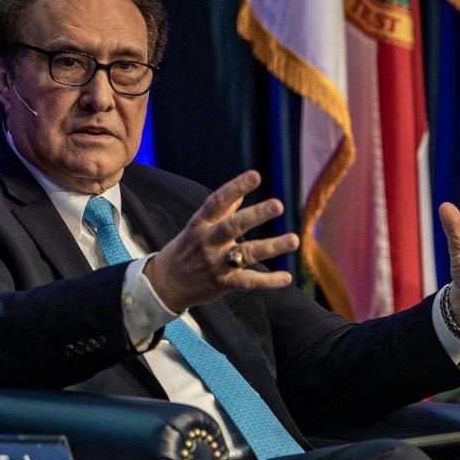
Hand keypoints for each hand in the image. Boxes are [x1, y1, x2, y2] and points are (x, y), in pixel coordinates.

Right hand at [144, 170, 299, 312]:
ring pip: (246, 253)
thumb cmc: (186, 249)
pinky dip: (268, 281)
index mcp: (200, 223)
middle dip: (256, 215)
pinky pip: (248, 281)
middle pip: (233, 226)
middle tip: (278, 205)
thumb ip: (220, 211)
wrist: (166, 284)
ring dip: (271, 246)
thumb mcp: (196, 226)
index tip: (255, 175)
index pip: (218, 202)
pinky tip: (286, 277)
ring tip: (294, 240)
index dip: (235, 187)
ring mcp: (215, 263)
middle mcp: (208, 241)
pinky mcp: (222, 284)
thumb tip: (241, 192)